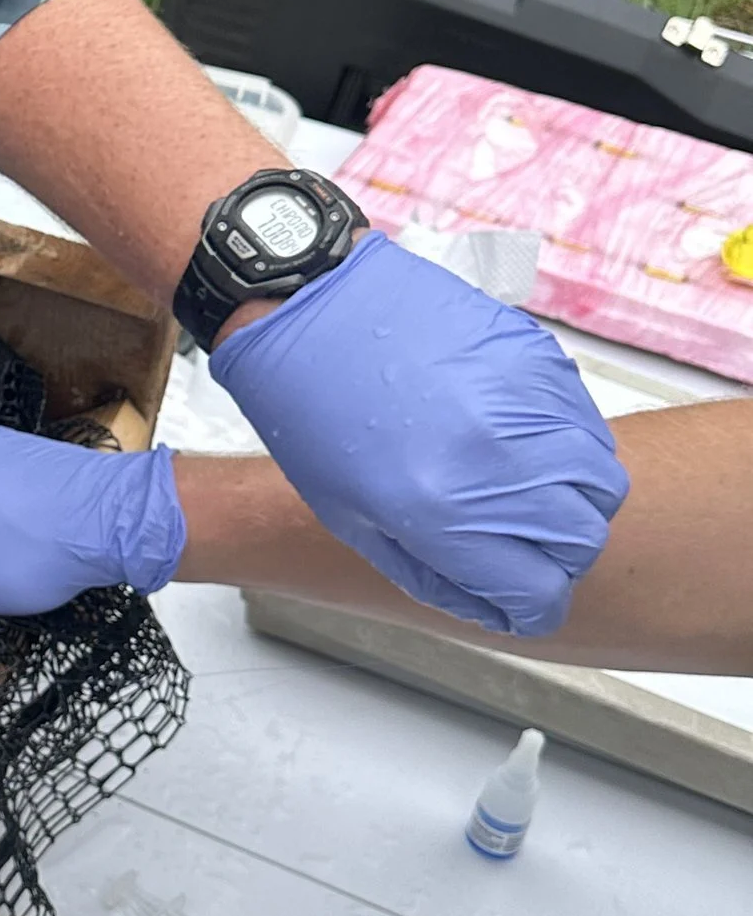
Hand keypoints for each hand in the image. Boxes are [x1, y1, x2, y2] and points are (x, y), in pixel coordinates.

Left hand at [210, 228, 625, 636]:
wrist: (314, 309)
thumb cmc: (315, 411)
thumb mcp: (355, 521)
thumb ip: (435, 574)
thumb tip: (495, 604)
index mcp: (440, 510)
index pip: (539, 592)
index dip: (529, 606)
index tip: (518, 599)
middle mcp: (496, 458)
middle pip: (584, 540)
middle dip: (557, 556)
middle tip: (519, 543)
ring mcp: (526, 402)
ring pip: (602, 481)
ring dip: (571, 500)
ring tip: (519, 488)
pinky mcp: (539, 358)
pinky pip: (587, 423)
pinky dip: (566, 445)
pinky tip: (518, 438)